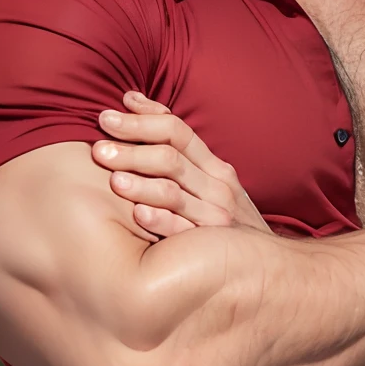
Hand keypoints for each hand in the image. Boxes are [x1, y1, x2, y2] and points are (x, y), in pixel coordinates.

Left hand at [93, 92, 270, 240]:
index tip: (107, 116)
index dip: (141, 120)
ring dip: (141, 183)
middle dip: (132, 150)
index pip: (176, 131)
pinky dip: (161, 220)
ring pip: (173, 191)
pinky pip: (182, 230)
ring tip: (113, 180)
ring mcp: (216, 215)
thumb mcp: (211, 182)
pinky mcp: (211, 244)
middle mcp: (216, 186)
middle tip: (99, 149)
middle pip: (170, 157)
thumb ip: (177, 150)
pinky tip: (139, 214)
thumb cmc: (225, 219)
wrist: (265, 264)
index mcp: (214, 167)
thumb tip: (132, 101)